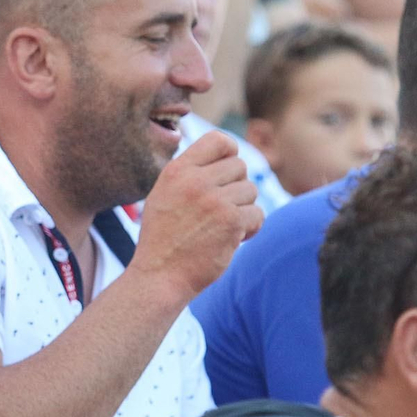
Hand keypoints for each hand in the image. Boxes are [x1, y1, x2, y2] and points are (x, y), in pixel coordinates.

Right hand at [128, 131, 262, 301]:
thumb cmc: (163, 238)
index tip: (226, 173)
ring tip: (222, 227)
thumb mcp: (163, 195)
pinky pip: (257, 214)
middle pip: (239, 167)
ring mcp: (214, 201)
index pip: (218, 141)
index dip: (230, 153)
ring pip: (250, 191)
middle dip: (235, 188)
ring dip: (242, 210)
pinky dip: (249, 229)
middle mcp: (195, 181)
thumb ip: (190, 174)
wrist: (159, 276)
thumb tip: (229, 154)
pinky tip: (232, 239)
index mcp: (176, 171)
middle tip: (221, 210)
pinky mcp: (231, 222)